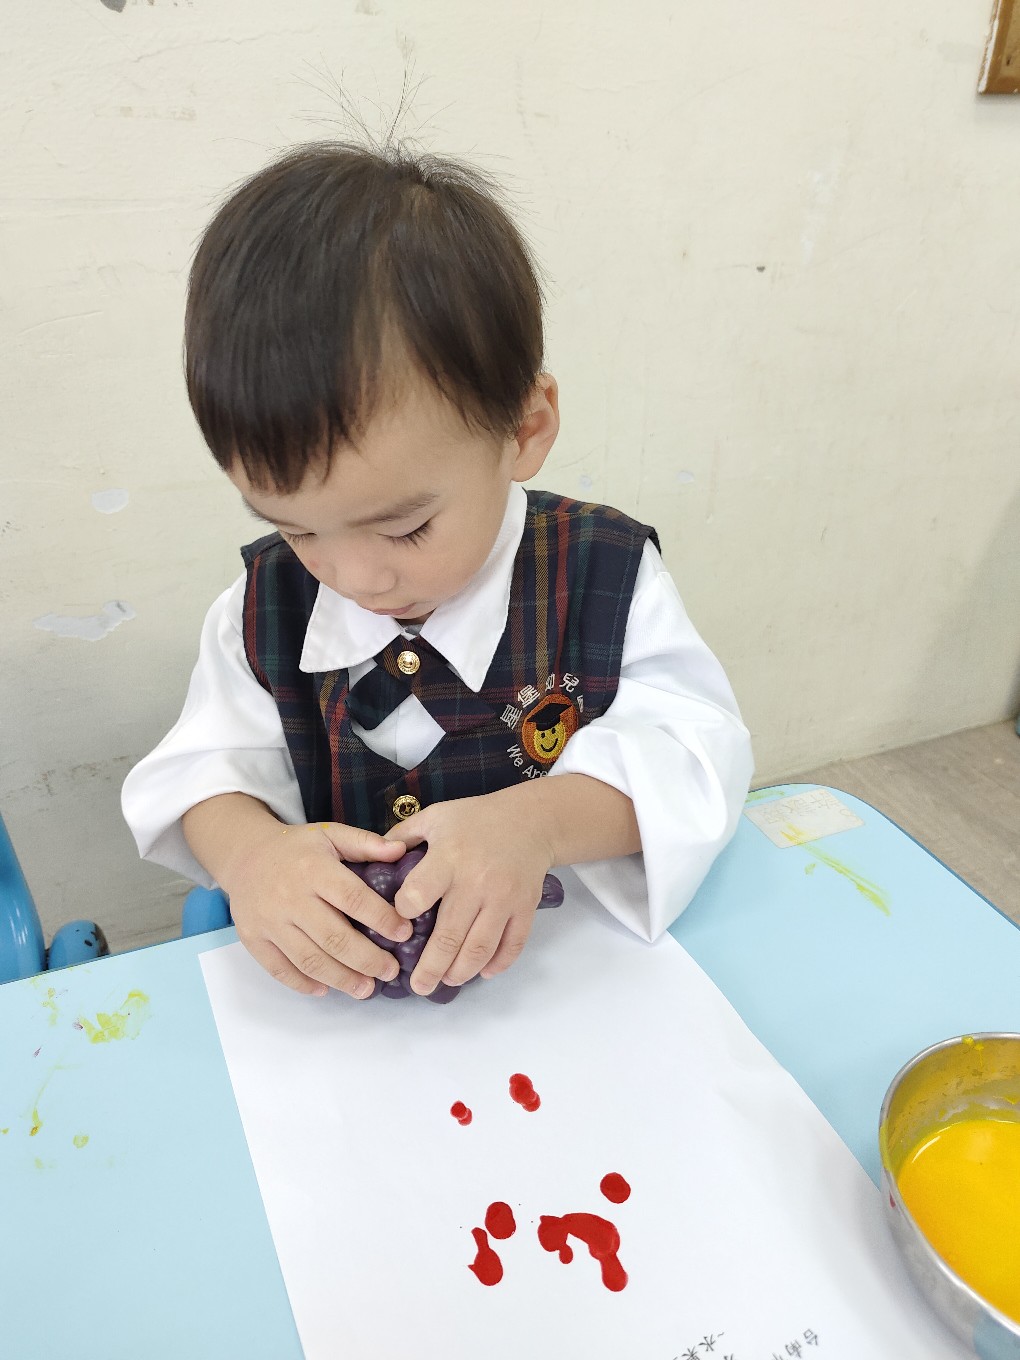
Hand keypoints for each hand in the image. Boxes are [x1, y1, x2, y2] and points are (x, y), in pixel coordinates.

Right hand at [219, 820, 411, 998]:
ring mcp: (269, 921)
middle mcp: (290, 897)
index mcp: (313, 868)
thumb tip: (402, 851)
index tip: (404, 933)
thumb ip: (365, 843)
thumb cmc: (296, 847)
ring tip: (366, 988)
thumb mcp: (330, 834)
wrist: (244, 854)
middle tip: (390, 971)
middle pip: (333, 938)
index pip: (353, 898)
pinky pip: (279, 969)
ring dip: (341, 979)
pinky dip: (303, 984)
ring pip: (309, 960)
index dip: (382, 919)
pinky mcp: (252, 938)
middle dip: (367, 959)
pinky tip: (326, 989)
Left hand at [383, 793, 553, 995]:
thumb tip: (372, 858)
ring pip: (479, 948)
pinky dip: (497, 964)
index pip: (417, 895)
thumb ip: (403, 836)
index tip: (396, 926)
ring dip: (460, 973)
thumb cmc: (477, 818)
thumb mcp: (436, 816)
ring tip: (446, 982)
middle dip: (430, 968)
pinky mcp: (526, 908)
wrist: (532, 819)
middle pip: (448, 936)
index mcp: (448, 857)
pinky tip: (482, 972)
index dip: (403, 914)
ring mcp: (504, 898)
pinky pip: (512, 945)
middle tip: (417, 987)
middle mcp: (476, 882)